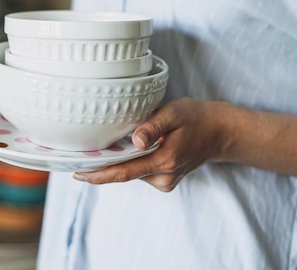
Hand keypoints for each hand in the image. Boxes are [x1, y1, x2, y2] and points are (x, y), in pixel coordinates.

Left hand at [73, 97, 229, 191]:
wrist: (218, 132)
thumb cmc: (195, 118)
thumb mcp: (174, 113)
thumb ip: (153, 127)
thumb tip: (135, 141)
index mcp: (165, 161)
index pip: (125, 172)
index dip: (99, 175)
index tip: (78, 174)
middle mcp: (164, 177)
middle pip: (124, 173)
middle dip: (103, 166)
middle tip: (80, 155)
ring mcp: (165, 181)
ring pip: (131, 172)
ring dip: (119, 161)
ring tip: (113, 143)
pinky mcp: (165, 181)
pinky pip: (140, 171)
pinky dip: (131, 162)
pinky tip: (132, 148)